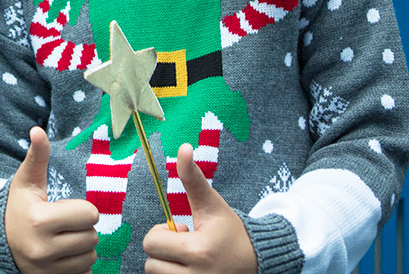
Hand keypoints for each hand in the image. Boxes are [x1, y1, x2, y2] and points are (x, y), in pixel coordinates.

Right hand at [4, 126, 98, 273]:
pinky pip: (84, 273)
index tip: (65, 208)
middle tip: (64, 223)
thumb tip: (38, 130)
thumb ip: (37, 157)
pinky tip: (63, 254)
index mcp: (40, 220)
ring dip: (82, 246)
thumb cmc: (18, 207)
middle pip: (92, 236)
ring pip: (91, 256)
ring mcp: (47, 269)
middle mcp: (43, 248)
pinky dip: (78, 264)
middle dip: (82, 227)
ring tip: (63, 238)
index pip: (89, 214)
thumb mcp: (26, 181)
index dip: (81, 209)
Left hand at [141, 144, 256, 273]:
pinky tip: (190, 270)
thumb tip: (184, 147)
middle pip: (150, 264)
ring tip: (189, 260)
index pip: (151, 243)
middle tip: (186, 246)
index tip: (183, 231)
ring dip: (167, 266)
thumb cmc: (230, 231)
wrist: (258, 261)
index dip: (162, 233)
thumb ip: (193, 178)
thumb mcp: (212, 204)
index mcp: (199, 251)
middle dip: (163, 251)